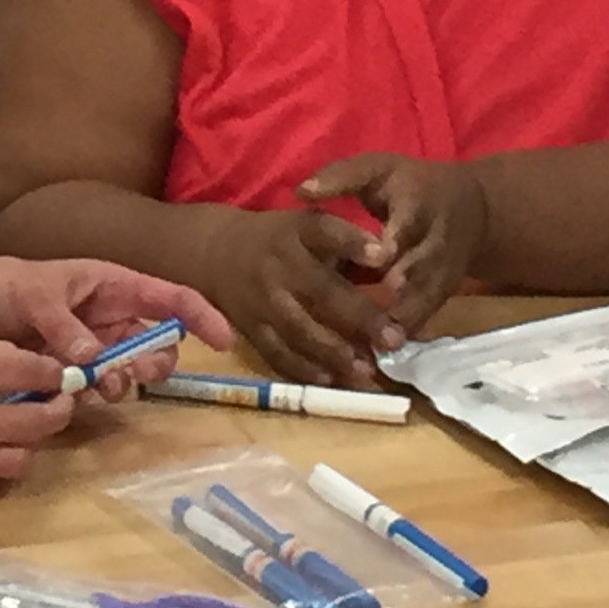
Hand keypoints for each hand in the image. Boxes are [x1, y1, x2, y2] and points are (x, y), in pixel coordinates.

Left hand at [0, 255, 232, 397]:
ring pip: (128, 371)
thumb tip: (92, 360)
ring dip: (121, 382)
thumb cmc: (3, 286)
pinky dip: (92, 396)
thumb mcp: (33, 296)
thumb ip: (63, 325)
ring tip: (97, 385)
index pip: (169, 297)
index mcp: (111, 285)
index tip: (223, 341)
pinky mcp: (72, 373)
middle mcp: (109, 317)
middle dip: (154, 362)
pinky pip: (96, 389)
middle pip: (155, 343)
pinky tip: (71, 394)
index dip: (200, 316)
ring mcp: (92, 347)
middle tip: (134, 375)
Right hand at [0, 326, 79, 489]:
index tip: (63, 370)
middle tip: (61, 399)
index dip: (55, 372)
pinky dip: (4, 458)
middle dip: (59, 409)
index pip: (29, 371)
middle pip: (36, 421)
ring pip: (20, 457)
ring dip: (34, 441)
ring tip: (31, 424)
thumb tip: (33, 366)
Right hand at [194, 205, 401, 389]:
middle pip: (322, 291)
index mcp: (297, 233)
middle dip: (360, 316)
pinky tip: (329, 380)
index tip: (383, 254)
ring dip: (336, 353)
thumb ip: (346, 246)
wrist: (214, 253)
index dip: (353, 242)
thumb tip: (394, 267)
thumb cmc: (278, 240)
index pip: (325, 232)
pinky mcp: (251, 329)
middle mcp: (280, 266)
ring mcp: (264, 301)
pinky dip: (303, 369)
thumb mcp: (306, 227)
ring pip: (301, 330)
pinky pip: (277, 353)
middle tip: (393, 339)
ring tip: (367, 371)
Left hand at [297, 152, 489, 341]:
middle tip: (377, 313)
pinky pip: (427, 314)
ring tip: (377, 345)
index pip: (407, 224)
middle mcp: (436, 239)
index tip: (379, 259)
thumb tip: (300, 192)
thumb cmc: (409, 184)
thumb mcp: (379, 169)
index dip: (394, 243)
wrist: (474, 210)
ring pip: (426, 297)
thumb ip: (340, 177)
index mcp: (418, 204)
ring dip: (403, 320)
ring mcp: (444, 270)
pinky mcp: (444, 292)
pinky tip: (382, 353)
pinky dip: (406, 332)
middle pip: (421, 267)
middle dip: (403, 291)